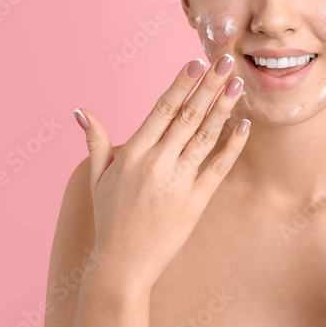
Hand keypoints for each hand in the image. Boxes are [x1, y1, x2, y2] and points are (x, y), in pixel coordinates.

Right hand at [75, 53, 249, 288]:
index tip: (196, 62)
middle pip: (188, 116)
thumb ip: (96, 141)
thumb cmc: (110, 219)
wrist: (123, 265)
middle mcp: (157, 163)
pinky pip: (218, 168)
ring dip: (224, 108)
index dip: (181, 84)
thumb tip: (81, 110)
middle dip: (209, 86)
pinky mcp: (196, 201)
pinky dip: (232, 146)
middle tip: (226, 61)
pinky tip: (244, 126)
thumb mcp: (97, 178)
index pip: (162, 109)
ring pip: (205, 137)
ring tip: (238, 85)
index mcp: (134, 153)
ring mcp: (178, 182)